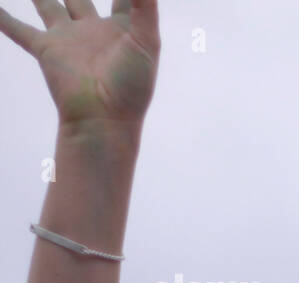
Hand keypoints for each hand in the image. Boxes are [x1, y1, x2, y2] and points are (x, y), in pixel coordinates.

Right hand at [0, 0, 159, 129]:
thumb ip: (145, 9)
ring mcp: (68, 38)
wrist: (103, 118)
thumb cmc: (132, 85)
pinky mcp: (47, 49)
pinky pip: (18, 29)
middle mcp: (93, 30)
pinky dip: (4, 18)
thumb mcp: (147, 42)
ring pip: (48, 4)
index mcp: (122, 29)